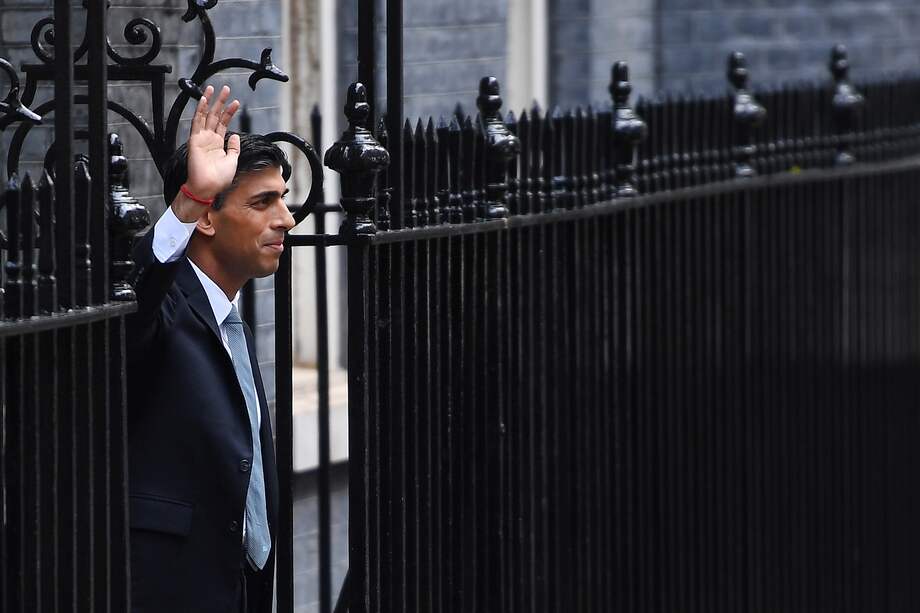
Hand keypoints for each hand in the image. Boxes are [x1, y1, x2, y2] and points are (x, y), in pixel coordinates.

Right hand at [173, 85, 240, 221]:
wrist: (208, 188)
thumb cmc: (219, 179)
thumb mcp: (232, 160)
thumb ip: (234, 148)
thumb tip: (235, 136)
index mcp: (218, 144)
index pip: (223, 123)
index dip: (229, 112)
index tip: (236, 102)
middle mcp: (209, 139)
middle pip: (215, 116)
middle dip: (220, 102)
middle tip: (226, 89)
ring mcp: (202, 138)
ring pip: (206, 115)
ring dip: (210, 102)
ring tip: (215, 89)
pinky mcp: (195, 140)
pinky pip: (197, 122)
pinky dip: (200, 110)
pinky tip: (203, 100)